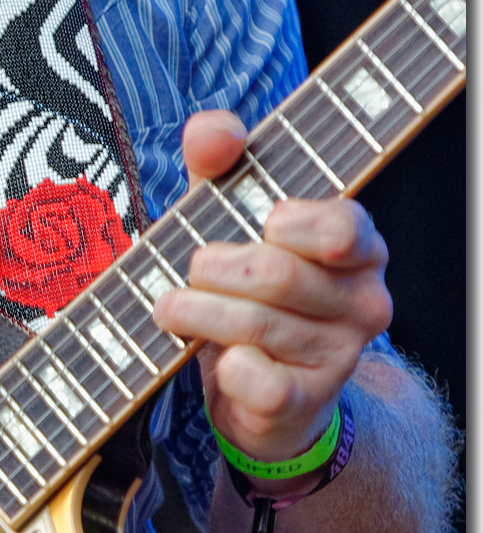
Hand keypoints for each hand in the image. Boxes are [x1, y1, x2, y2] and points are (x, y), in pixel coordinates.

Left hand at [151, 109, 392, 465]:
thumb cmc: (244, 280)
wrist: (259, 382)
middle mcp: (363, 300)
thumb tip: (216, 130)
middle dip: (211, 267)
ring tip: (170, 305)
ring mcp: (340, 355)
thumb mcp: (227, 210)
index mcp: (357, 245)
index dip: (293, 222)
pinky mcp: (306, 401)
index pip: (342, 226)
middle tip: (190, 268)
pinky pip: (259, 380)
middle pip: (275, 273)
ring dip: (194, 311)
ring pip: (255, 324)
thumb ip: (218, 158)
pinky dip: (225, 367)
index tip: (263, 222)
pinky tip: (217, 358)